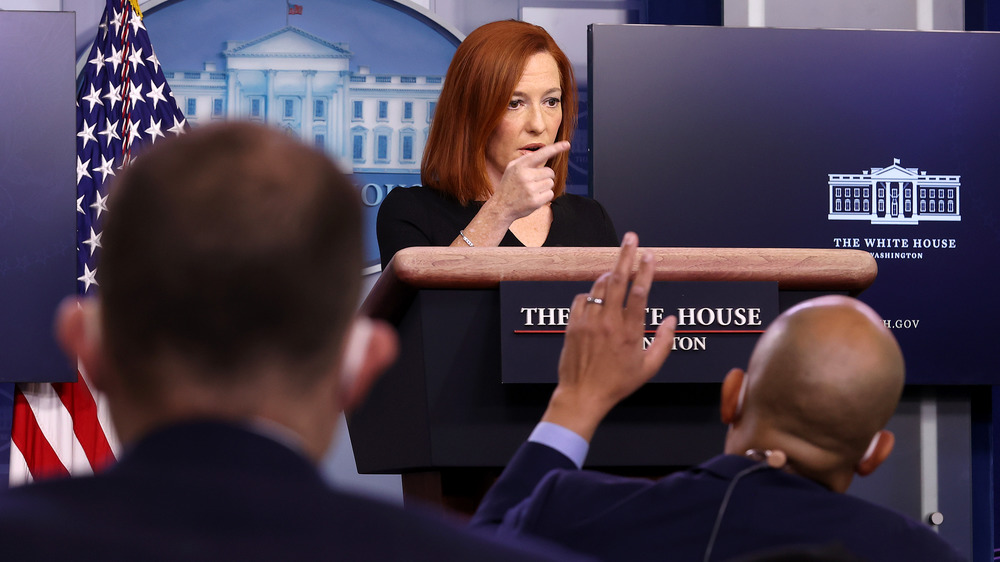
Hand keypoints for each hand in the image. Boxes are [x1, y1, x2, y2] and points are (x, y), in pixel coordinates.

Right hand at [489, 141, 570, 220]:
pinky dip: (545, 196)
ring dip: (545, 187)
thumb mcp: (511, 168)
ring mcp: (530, 189)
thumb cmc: (509, 186)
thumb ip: (525, 160)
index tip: (566, 144)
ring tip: (532, 190)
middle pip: (550, 172)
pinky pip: (550, 194)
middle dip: (545, 177)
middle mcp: (525, 176)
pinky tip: (534, 197)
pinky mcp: (535, 201)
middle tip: (534, 182)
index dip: (555, 148)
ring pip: (551, 183)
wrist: (501, 207)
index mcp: (520, 166)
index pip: (541, 154)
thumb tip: (543, 153)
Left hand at [541, 232, 676, 441]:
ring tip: (617, 270)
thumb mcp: (648, 367)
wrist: (582, 395)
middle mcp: (609, 322)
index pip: (640, 292)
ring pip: (599, 287)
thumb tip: (673, 319)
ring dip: (609, 274)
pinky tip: (597, 297)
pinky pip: (582, 299)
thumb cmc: (618, 383)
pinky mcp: (573, 325)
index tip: (650, 255)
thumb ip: (664, 341)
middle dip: (626, 255)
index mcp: (630, 331)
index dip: (646, 270)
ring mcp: (588, 322)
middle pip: (618, 280)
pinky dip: (591, 293)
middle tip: (631, 237)